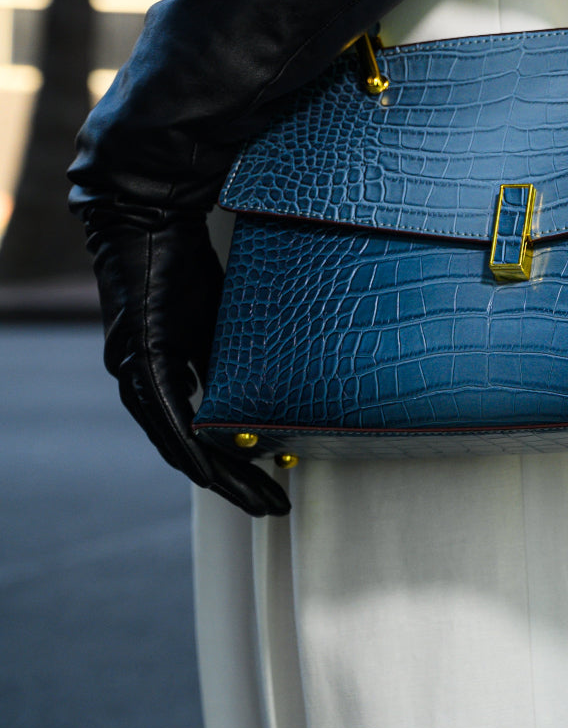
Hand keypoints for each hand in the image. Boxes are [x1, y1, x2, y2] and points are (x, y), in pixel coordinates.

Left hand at [80, 199, 289, 515]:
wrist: (152, 222)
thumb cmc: (184, 265)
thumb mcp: (217, 322)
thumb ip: (228, 360)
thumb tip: (258, 393)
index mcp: (161, 373)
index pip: (196, 433)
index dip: (230, 464)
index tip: (264, 483)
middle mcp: (142, 381)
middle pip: (189, 450)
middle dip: (234, 482)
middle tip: (269, 505)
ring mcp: (137, 372)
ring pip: (176, 442)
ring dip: (216, 476)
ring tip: (252, 499)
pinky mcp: (141, 357)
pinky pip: (165, 413)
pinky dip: (186, 445)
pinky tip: (206, 472)